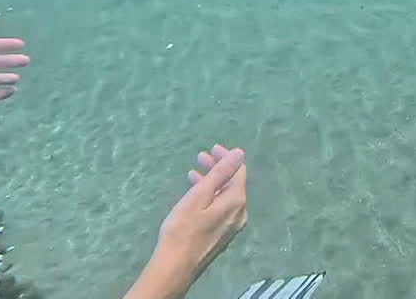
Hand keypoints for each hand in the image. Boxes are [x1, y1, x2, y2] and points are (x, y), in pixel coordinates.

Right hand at [126, 145, 247, 298]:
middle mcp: (240, 213)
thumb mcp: (200, 195)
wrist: (176, 266)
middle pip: (233, 183)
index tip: (211, 148)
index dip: (226, 157)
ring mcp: (232, 226)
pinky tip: (195, 195)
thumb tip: (240, 153)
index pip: (238, 171)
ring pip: (225, 196)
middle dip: (218, 168)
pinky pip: (221, 208)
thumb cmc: (184, 228)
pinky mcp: (222, 235)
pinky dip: (210, 196)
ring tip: (193, 173)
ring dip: (212, 182)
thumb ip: (221, 173)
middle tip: (201, 157)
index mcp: (237, 201)